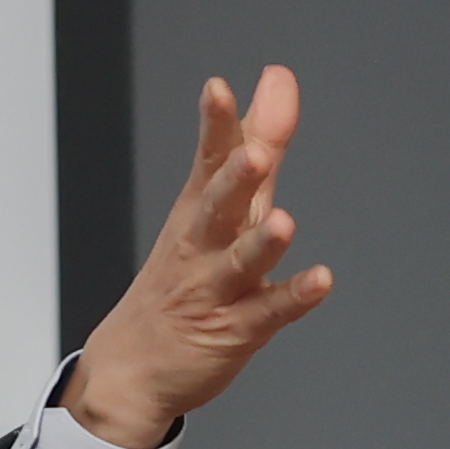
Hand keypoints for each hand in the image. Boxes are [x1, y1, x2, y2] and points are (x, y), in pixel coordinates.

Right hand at [65, 67, 336, 448]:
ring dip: (260, 244)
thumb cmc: (181, 278)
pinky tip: (320, 280)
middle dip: (233, 181)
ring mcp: (218, 289)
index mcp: (198, 211)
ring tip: (282, 224)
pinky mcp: (237, 329)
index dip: (215, 125)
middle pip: (217, 208)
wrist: (130, 368)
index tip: (218, 90)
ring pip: (239, 262)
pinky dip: (294, 297)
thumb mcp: (215, 202)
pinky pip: (268, 312)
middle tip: (252, 156)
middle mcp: (204, 246)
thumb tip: (277, 80)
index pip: (207, 160)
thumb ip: (255, 138)